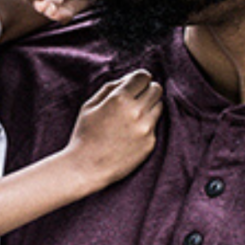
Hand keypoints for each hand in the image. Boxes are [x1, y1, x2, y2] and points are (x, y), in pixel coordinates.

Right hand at [62, 69, 162, 189]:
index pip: (143, 76)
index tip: (135, 84)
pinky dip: (146, 126)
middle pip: (156, 89)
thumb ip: (111, 88)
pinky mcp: (150, 143)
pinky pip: (155, 126)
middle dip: (147, 90)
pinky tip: (130, 134)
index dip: (139, 78)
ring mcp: (145, 129)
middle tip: (137, 98)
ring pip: (159, 106)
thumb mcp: (90, 105)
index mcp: (120, 99)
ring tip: (133, 116)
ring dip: (149, 106)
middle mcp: (136, 112)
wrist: (87, 167)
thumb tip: (128, 79)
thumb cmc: (85, 134)